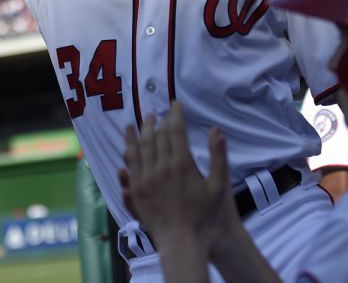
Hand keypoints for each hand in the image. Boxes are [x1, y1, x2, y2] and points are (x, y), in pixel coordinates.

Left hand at [120, 102, 239, 253]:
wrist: (183, 242)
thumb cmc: (205, 216)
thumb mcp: (219, 186)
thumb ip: (219, 156)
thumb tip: (217, 130)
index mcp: (182, 164)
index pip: (175, 130)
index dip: (176, 114)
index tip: (175, 104)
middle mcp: (161, 168)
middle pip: (155, 136)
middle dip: (156, 120)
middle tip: (157, 112)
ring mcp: (146, 180)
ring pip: (139, 148)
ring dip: (139, 132)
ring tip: (139, 122)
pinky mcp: (137, 191)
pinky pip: (130, 165)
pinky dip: (129, 151)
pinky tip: (128, 146)